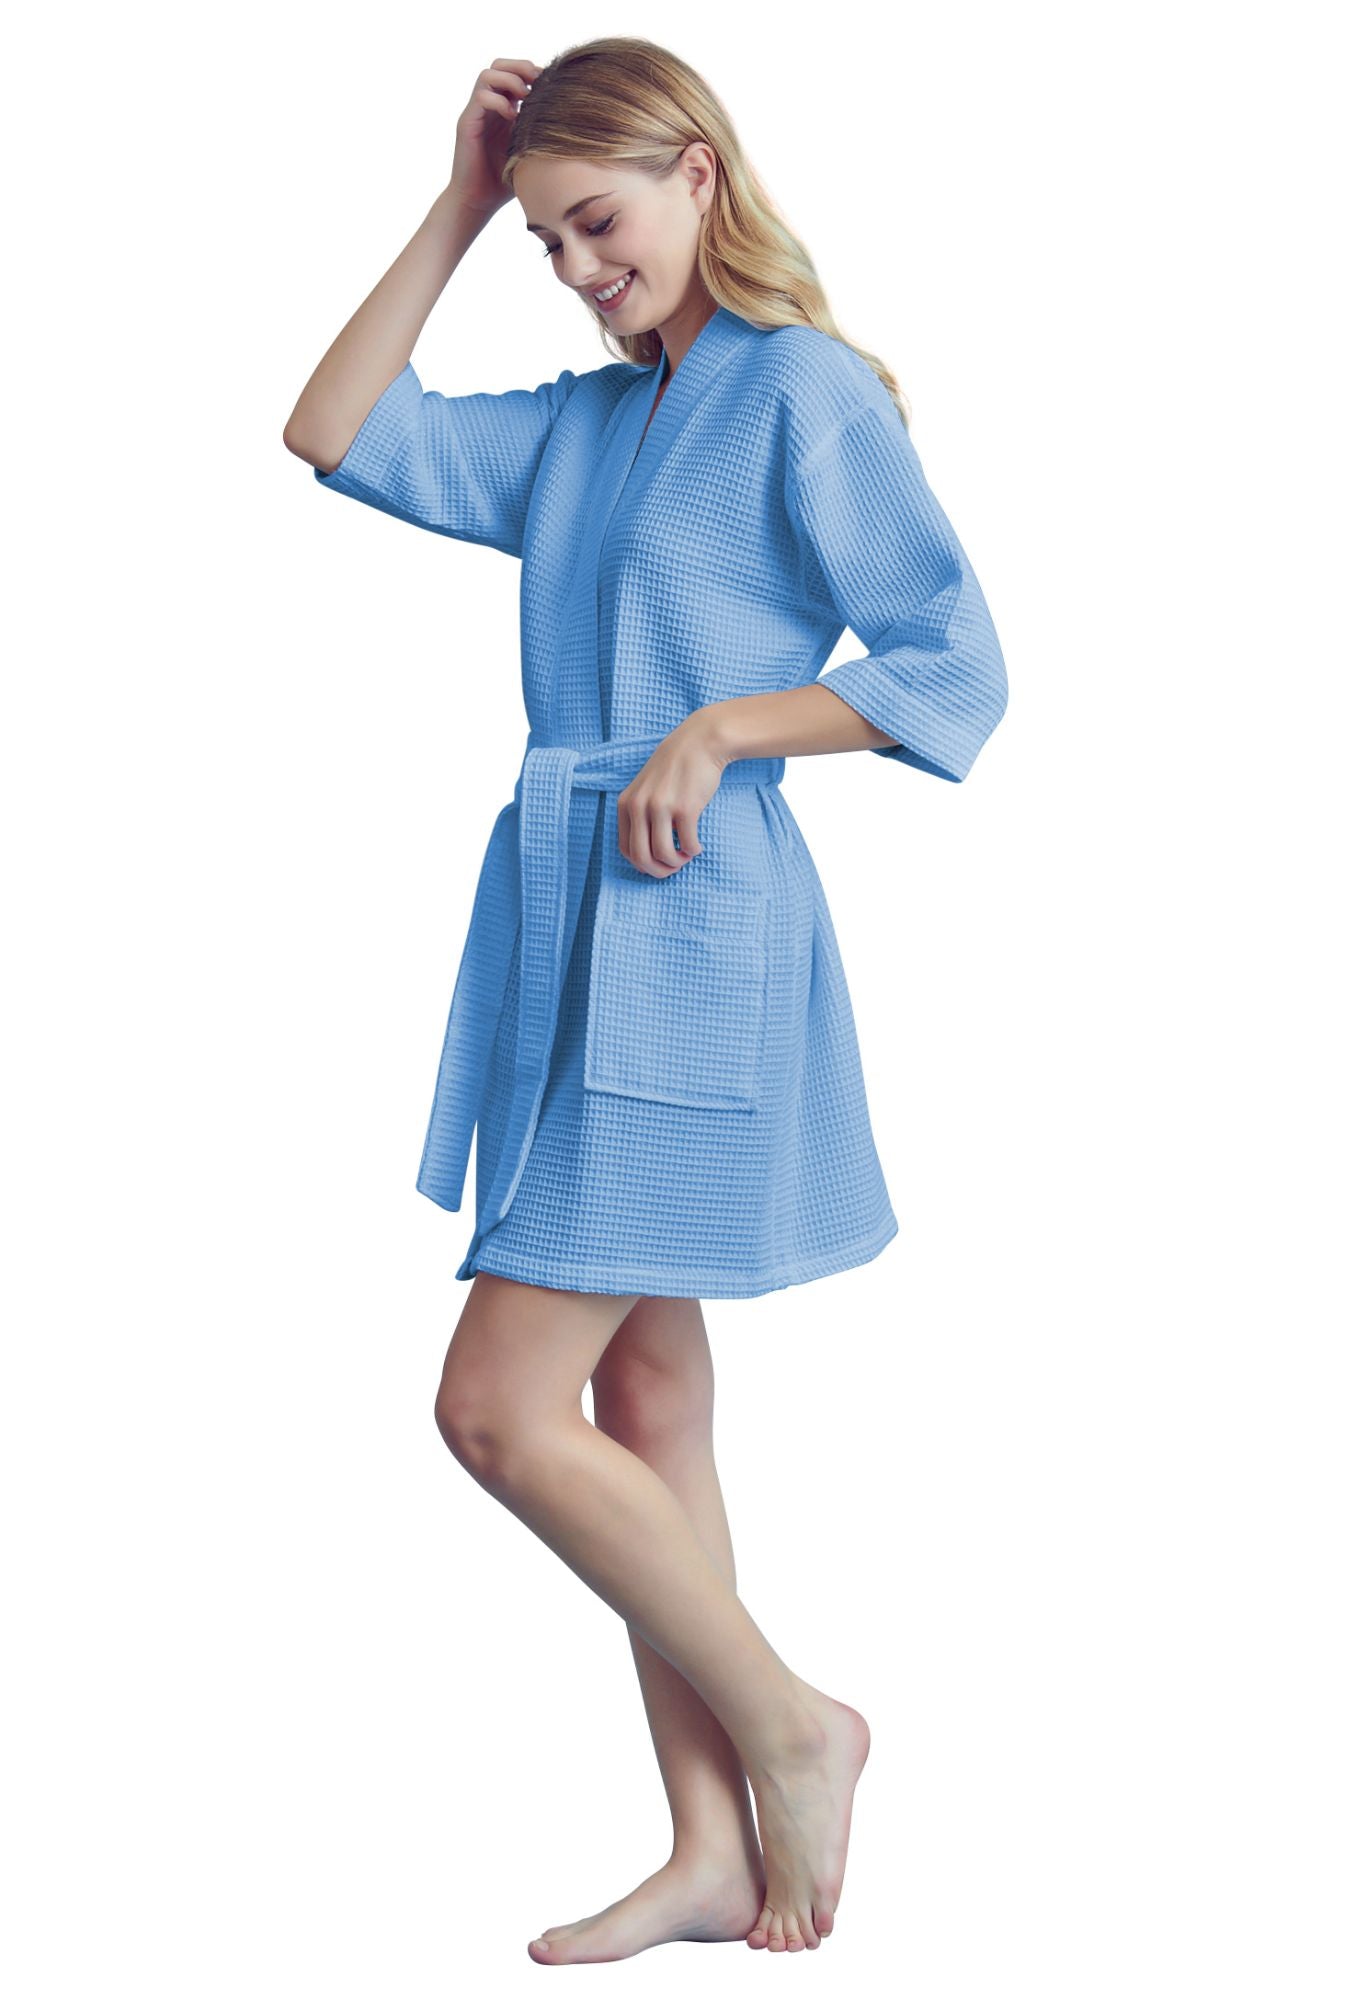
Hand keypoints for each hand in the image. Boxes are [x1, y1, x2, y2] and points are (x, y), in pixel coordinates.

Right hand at [449, 58, 541, 215]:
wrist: (478, 202)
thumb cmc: (504, 183)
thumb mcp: (530, 154)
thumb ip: (541, 136)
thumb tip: (575, 127)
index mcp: (503, 109)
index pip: (514, 73)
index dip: (531, 72)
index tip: (550, 84)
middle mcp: (488, 106)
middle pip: (499, 64)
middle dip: (520, 67)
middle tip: (537, 82)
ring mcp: (476, 113)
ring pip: (487, 74)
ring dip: (509, 80)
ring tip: (524, 97)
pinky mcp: (467, 123)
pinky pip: (481, 97)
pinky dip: (498, 101)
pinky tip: (511, 117)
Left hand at [616, 714, 728, 878]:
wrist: (699, 743)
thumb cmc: (674, 769)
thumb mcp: (645, 789)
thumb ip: (639, 815)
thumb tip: (646, 856)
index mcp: (625, 804)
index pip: (626, 849)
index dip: (643, 864)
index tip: (658, 863)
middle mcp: (639, 806)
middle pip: (641, 857)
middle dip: (658, 871)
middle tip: (673, 867)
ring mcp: (661, 807)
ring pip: (663, 855)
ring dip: (677, 862)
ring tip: (686, 855)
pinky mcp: (685, 808)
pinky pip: (687, 844)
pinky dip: (693, 850)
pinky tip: (696, 845)